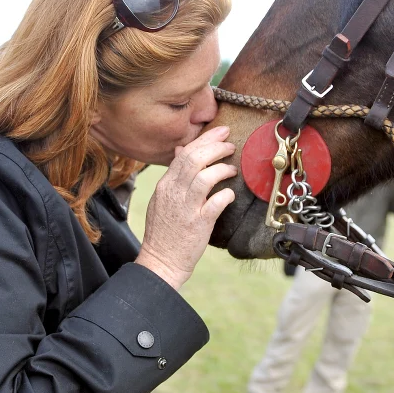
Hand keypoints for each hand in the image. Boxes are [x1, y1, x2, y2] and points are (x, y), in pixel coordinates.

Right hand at [135, 126, 236, 289]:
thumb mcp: (163, 197)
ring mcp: (186, 208)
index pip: (185, 153)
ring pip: (205, 177)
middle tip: (231, 144)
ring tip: (232, 169)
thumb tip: (182, 150)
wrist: (161, 260)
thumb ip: (174, 174)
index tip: (221, 132)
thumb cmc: (165, 230)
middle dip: (216, 148)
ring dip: (222, 169)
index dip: (205, 139)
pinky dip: (225, 195)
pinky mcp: (198, 224)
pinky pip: (215, 203)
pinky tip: (230, 193)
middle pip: (195, 160)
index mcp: (165, 185)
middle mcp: (174, 193)